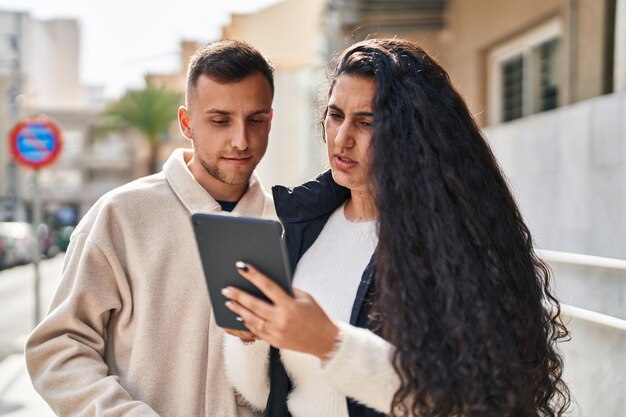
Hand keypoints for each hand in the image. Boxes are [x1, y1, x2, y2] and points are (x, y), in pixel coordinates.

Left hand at [221, 262, 339, 359]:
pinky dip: (248, 322)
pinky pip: (257, 331)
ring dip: (239, 310)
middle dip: (238, 295)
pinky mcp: (275, 342)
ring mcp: (277, 332)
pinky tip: (241, 316)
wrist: (325, 341)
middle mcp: (281, 319)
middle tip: (226, 289)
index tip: (242, 267)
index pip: (268, 286)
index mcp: (290, 305)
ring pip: (252, 319)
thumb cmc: (316, 315)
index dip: (254, 275)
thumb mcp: (305, 297)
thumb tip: (268, 284)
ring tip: (228, 302)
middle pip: (254, 304)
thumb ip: (287, 290)